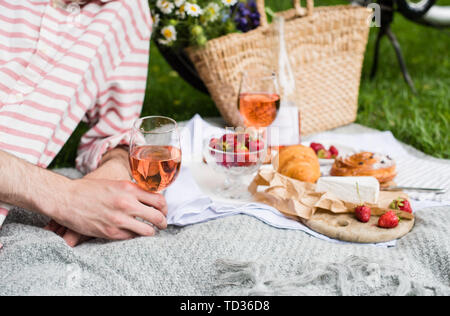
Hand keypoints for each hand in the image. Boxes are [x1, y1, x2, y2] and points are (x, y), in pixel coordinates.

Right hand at [47, 179, 167, 243]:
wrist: (65, 198)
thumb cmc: (89, 189)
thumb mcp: (114, 183)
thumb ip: (132, 190)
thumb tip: (148, 198)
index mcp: (129, 188)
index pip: (159, 200)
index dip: (165, 208)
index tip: (163, 211)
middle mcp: (127, 203)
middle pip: (157, 217)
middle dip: (162, 222)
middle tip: (162, 225)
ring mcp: (119, 219)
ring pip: (148, 231)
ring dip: (151, 232)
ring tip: (149, 231)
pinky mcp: (111, 232)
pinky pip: (132, 237)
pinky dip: (135, 236)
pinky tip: (133, 233)